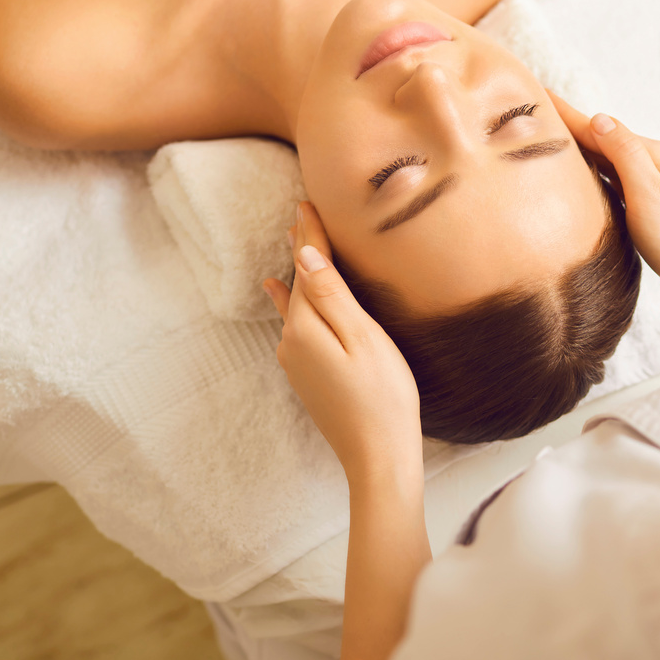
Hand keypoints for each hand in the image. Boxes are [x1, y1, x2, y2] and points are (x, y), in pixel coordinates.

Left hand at [264, 203, 423, 484]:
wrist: (378, 457)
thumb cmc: (383, 397)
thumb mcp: (364, 338)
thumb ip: (334, 297)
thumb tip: (307, 255)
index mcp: (305, 327)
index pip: (307, 268)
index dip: (310, 234)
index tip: (305, 201)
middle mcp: (291, 342)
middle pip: (298, 283)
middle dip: (302, 248)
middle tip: (301, 211)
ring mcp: (296, 362)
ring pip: (296, 304)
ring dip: (299, 273)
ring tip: (295, 242)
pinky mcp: (307, 376)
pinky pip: (297, 325)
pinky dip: (291, 302)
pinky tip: (276, 293)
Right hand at [552, 92, 659, 340]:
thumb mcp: (649, 195)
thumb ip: (625, 154)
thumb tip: (599, 118)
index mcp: (652, 154)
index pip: (600, 128)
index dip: (566, 114)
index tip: (538, 95)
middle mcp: (652, 164)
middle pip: (601, 140)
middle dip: (568, 127)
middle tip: (534, 112)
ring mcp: (651, 186)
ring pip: (605, 160)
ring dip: (578, 149)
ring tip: (549, 138)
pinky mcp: (647, 209)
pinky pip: (611, 181)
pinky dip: (591, 173)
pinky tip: (578, 176)